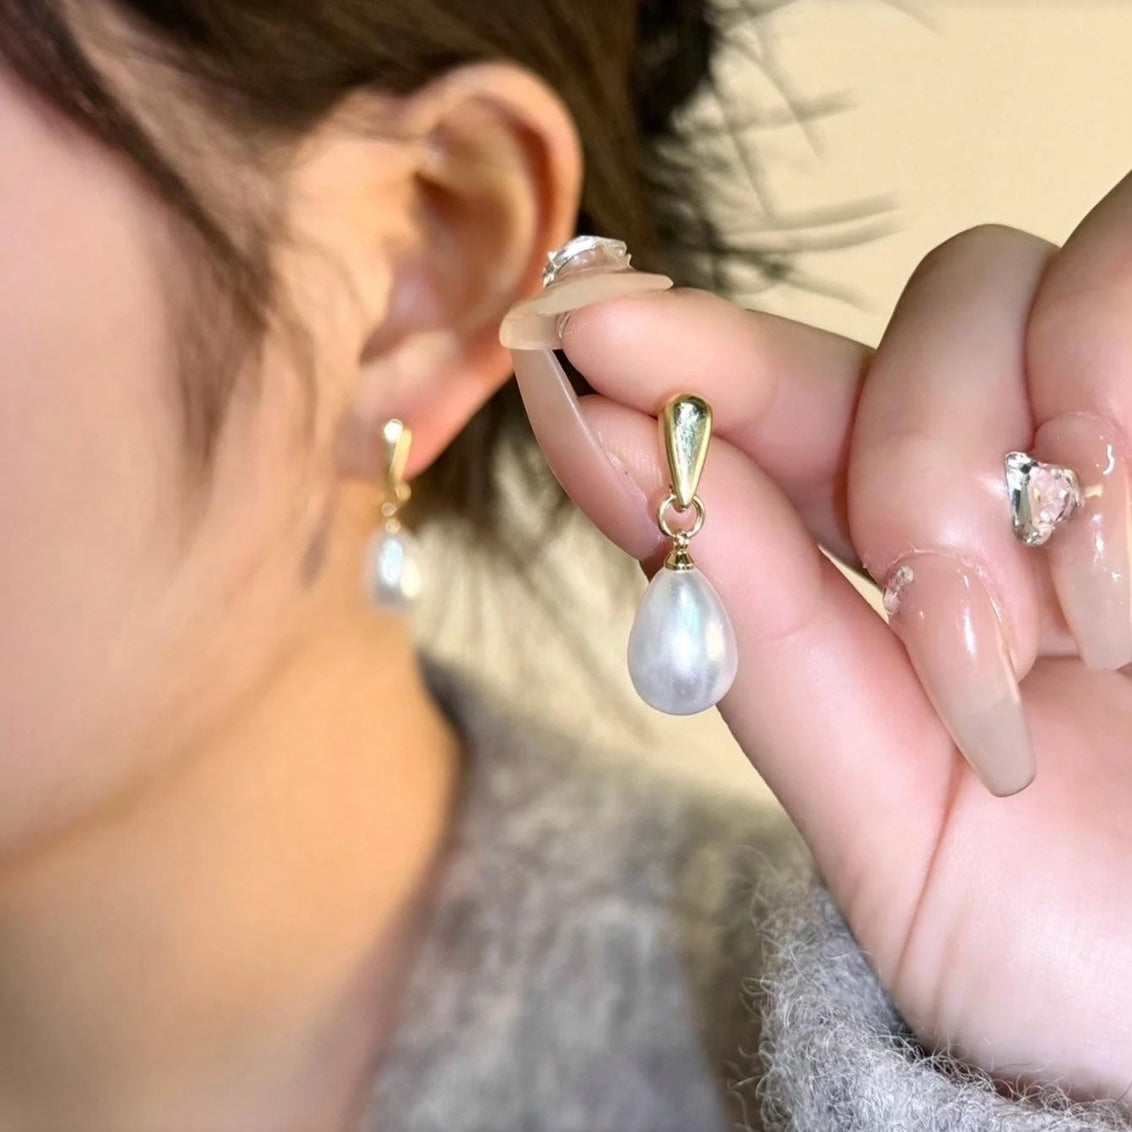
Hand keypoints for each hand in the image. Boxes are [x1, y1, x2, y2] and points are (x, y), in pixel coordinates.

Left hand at [544, 174, 1131, 1099]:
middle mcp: (1037, 478)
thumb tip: (610, 451)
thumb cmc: (1059, 944)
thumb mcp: (881, 808)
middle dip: (913, 449)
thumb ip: (760, 631)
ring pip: (1038, 283)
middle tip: (955, 625)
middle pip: (934, 307)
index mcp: (932, 555)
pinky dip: (1120, 420)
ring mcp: (1130, 451)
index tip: (585, 325)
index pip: (798, 398)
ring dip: (1033, 442)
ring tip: (1083, 634)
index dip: (695, 351)